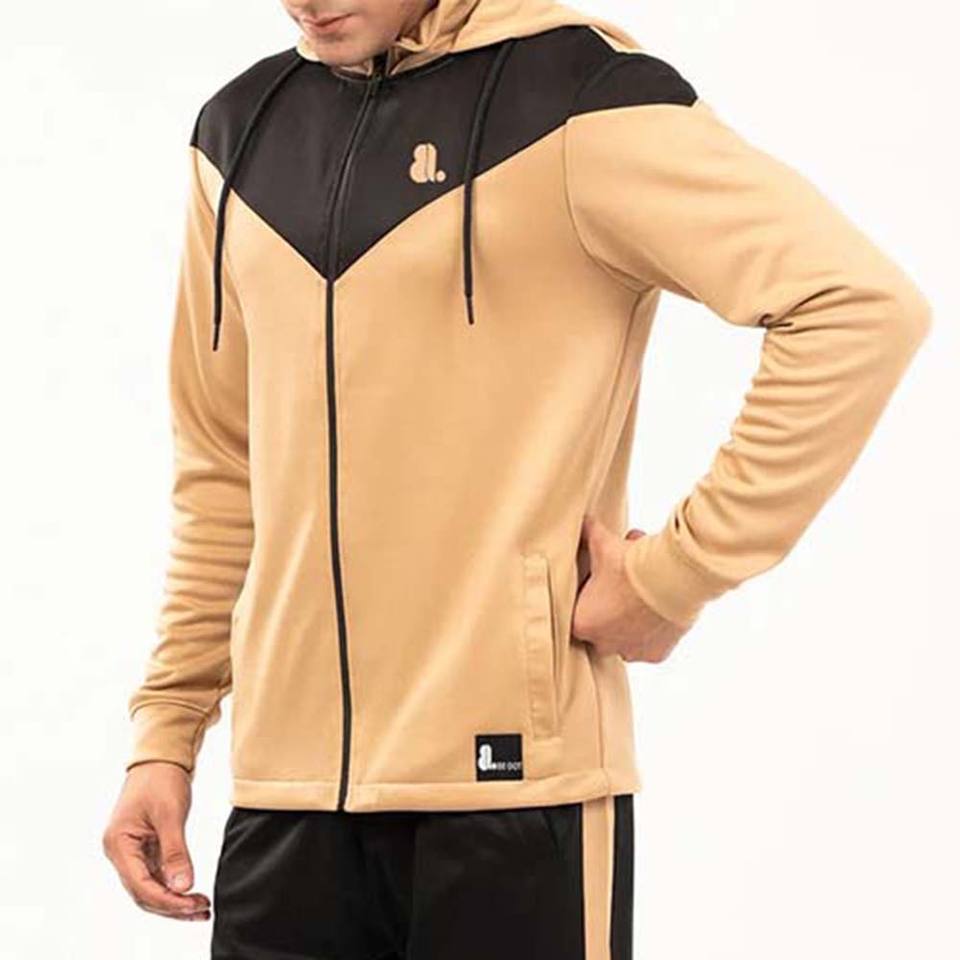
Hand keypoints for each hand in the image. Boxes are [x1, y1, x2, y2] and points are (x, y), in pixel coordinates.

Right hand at [102, 761, 210, 920]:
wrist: (160, 757)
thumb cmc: (161, 778)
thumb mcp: (170, 814)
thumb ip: (175, 852)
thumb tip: (183, 886)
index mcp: (119, 844)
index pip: (140, 885)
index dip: (167, 900)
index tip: (192, 905)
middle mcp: (121, 852)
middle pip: (144, 892)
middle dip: (172, 905)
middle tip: (202, 910)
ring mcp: (132, 851)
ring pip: (151, 886)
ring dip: (175, 899)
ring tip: (201, 907)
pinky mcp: (145, 848)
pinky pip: (157, 875)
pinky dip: (174, 885)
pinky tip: (192, 892)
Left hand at [572, 514, 689, 662]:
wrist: (671, 578)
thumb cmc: (631, 565)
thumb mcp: (603, 543)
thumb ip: (588, 533)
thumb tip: (582, 520)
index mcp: (582, 623)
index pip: (577, 613)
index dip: (588, 595)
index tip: (599, 582)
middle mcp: (603, 644)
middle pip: (601, 628)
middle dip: (610, 608)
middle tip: (621, 585)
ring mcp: (631, 652)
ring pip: (626, 638)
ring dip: (630, 619)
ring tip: (641, 593)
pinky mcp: (656, 655)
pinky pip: (650, 644)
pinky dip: (653, 629)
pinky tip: (656, 607)